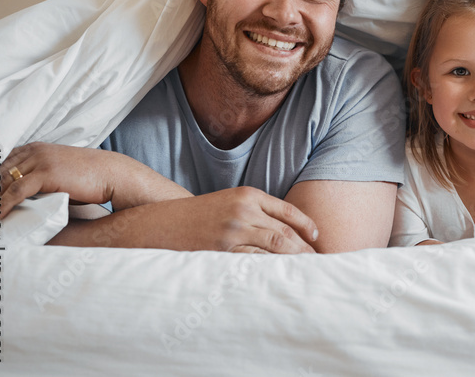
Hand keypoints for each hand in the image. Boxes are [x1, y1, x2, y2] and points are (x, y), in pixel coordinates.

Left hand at [0, 142, 188, 227]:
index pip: (2, 168)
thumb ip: (41, 180)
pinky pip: (15, 192)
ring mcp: (40, 160)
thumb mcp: (60, 175)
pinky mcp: (46, 173)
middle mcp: (35, 150)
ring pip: (3, 184)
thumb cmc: (90, 180)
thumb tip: (24, 201)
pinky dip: (1, 206)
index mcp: (36, 148)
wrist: (115, 175)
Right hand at [53, 186, 320, 253]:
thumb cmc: (194, 215)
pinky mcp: (222, 252)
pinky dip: (270, 272)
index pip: (288, 212)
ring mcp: (234, 232)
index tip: (317, 239)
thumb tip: (283, 231)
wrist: (155, 224)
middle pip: (287, 233)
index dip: (307, 227)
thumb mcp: (226, 202)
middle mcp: (244, 211)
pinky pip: (255, 264)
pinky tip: (278, 279)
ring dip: (293, 263)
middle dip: (305, 250)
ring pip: (276, 249)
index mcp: (247, 195)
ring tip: (304, 274)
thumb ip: (254, 211)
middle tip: (319, 263)